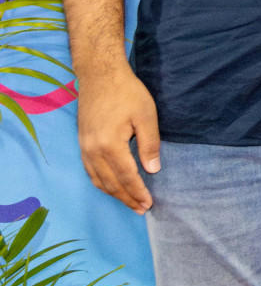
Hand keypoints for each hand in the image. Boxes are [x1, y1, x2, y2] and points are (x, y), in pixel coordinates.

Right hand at [76, 64, 159, 213]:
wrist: (99, 76)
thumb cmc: (127, 93)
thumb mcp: (146, 115)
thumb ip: (149, 144)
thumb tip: (153, 170)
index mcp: (110, 146)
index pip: (127, 177)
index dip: (138, 192)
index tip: (149, 204)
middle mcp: (93, 151)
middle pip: (111, 183)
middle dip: (127, 198)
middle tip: (141, 209)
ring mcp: (84, 148)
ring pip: (98, 180)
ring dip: (114, 194)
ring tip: (129, 202)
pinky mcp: (82, 143)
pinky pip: (90, 171)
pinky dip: (101, 183)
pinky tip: (111, 186)